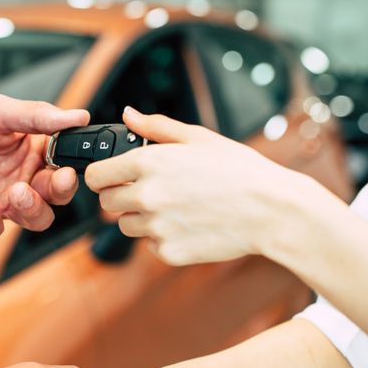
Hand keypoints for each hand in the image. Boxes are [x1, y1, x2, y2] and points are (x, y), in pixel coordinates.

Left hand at [0, 94, 86, 238]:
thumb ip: (37, 116)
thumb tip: (78, 115)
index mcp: (30, 149)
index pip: (64, 163)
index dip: (72, 167)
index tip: (71, 163)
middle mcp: (19, 176)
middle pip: (55, 196)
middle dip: (60, 191)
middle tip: (55, 179)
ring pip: (33, 218)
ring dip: (32, 208)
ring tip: (16, 192)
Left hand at [84, 107, 303, 265]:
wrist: (271, 210)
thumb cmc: (240, 171)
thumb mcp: (198, 138)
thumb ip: (157, 127)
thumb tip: (128, 115)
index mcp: (149, 162)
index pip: (96, 176)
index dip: (103, 176)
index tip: (113, 177)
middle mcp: (147, 195)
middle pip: (106, 203)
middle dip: (121, 196)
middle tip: (150, 190)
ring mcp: (157, 226)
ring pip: (127, 225)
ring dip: (141, 217)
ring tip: (175, 206)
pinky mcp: (169, 252)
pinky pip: (151, 245)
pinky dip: (163, 237)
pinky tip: (189, 223)